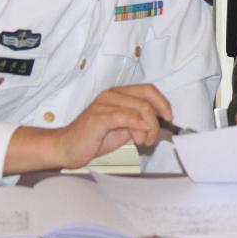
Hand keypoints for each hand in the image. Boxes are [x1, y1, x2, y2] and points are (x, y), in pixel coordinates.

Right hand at [57, 84, 172, 165]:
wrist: (67, 147)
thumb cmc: (94, 137)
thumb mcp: (123, 128)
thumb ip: (139, 122)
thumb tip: (158, 124)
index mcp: (119, 94)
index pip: (148, 90)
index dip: (162, 103)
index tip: (169, 118)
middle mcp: (112, 94)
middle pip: (146, 100)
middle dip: (156, 120)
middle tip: (153, 136)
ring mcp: (104, 104)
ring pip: (139, 108)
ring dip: (148, 128)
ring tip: (143, 141)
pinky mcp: (98, 117)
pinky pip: (123, 117)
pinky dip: (136, 125)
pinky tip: (138, 136)